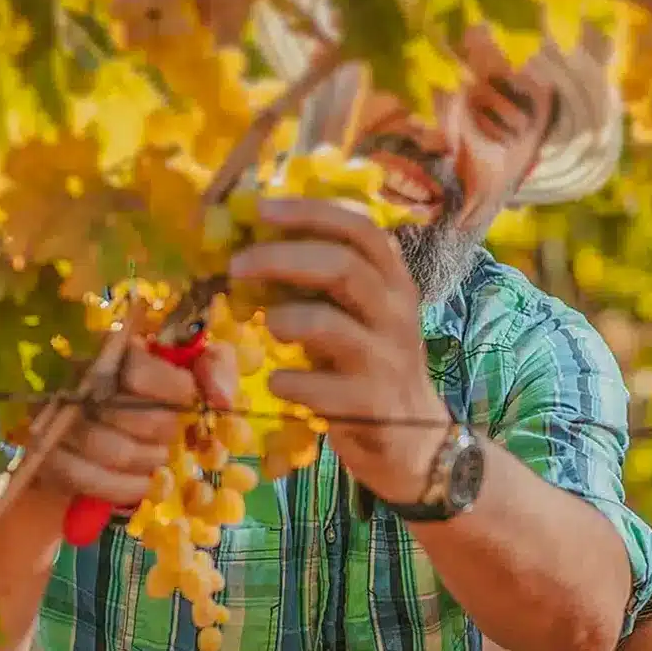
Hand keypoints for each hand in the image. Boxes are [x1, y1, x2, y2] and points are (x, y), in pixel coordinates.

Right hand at [35, 339, 238, 511]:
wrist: (110, 432)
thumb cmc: (161, 394)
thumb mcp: (194, 370)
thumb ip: (215, 369)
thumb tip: (218, 399)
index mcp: (113, 347)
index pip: (138, 370)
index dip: (174, 391)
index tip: (190, 402)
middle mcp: (75, 377)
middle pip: (128, 412)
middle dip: (164, 432)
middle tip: (173, 436)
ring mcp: (56, 417)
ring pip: (111, 450)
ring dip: (149, 461)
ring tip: (159, 458)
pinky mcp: (47, 455)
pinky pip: (86, 478)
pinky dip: (125, 487)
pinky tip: (143, 483)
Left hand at [229, 196, 449, 503]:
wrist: (414, 441)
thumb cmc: (372, 367)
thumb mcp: (364, 317)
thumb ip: (328, 284)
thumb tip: (261, 243)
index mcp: (395, 284)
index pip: (362, 230)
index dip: (312, 213)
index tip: (263, 208)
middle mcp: (396, 316)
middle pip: (343, 268)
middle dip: (282, 258)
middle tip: (237, 265)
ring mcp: (386, 362)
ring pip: (330, 325)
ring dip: (285, 319)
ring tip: (268, 326)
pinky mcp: (370, 406)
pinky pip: (318, 387)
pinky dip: (287, 382)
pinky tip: (278, 384)